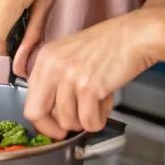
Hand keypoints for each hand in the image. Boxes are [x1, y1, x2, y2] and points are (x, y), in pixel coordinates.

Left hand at [22, 11, 161, 140]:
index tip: (54, 126)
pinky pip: (89, 121)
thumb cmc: (109, 45)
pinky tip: (106, 104)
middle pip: (36, 114)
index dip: (43, 120)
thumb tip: (52, 112)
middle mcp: (52, 66)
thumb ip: (56, 79)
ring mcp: (69, 77)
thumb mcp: (70, 55)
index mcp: (45, 58)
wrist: (134, 36)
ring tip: (98, 103)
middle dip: (54, 128)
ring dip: (85, 120)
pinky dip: (99, 120)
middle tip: (71, 128)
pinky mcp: (89, 88)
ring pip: (67, 121)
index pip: (30, 101)